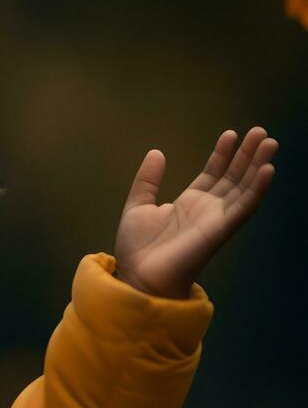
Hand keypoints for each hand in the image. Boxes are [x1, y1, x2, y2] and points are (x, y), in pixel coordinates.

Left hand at [113, 127, 277, 298]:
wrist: (138, 276)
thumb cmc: (137, 248)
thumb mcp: (137, 205)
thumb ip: (148, 180)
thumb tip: (157, 152)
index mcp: (190, 203)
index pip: (213, 173)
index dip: (223, 154)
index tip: (230, 134)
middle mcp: (207, 209)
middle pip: (234, 177)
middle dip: (247, 154)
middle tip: (261, 132)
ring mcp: (216, 219)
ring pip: (244, 187)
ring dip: (258, 165)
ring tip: (269, 143)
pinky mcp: (221, 230)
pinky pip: (244, 207)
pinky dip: (257, 189)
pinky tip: (267, 170)